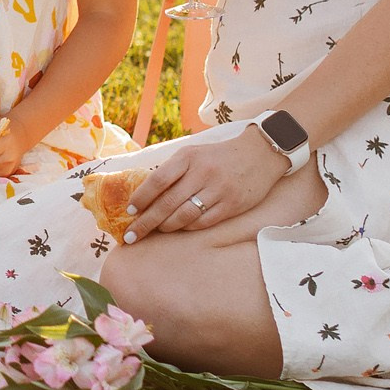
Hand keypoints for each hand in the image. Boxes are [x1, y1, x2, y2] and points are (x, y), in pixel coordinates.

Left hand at [121, 128, 289, 241]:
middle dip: (146, 222)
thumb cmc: (219, 156)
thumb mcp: (194, 153)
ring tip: (156, 230)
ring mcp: (218, 190)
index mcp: (188, 157)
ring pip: (184, 215)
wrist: (260, 154)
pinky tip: (180, 228)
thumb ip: (172, 170)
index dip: (141, 198)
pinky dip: (188, 227)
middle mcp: (202, 173)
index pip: (158, 180)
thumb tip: (144, 193)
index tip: (129, 211)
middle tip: (131, 235)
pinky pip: (203, 222)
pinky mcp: (232, 205)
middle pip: (167, 202)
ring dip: (166, 226)